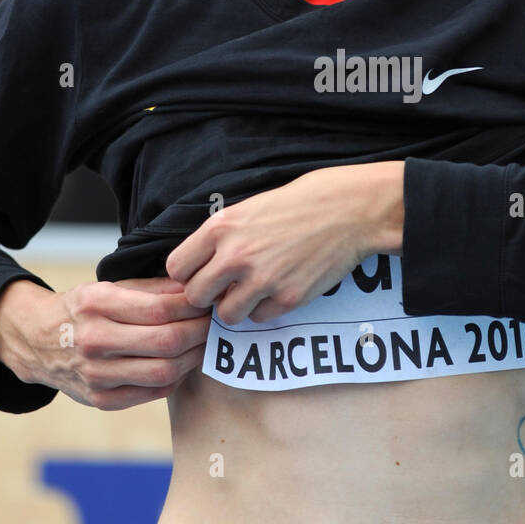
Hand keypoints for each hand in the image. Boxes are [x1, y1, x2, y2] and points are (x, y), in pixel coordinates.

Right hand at [0, 276, 211, 410]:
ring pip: (164, 371)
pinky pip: (153, 392)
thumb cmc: (82, 310)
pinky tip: (182, 363)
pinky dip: (176, 378)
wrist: (37, 341)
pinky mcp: (100, 399)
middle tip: (214, 324)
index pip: (159, 308)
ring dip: (193, 357)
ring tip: (203, 344)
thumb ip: (151, 289)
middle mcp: (92, 340)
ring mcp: (95, 374)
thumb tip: (195, 290)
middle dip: (201, 332)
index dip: (192, 307)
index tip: (208, 303)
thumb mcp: (108, 288)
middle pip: (166, 341)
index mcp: (95, 304)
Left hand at [164, 162, 404, 323]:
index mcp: (221, 227)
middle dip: (208, 294)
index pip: (177, 268)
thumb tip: (196, 267)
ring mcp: (262, 279)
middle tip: (225, 287)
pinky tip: (278, 289)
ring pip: (226, 315)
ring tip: (252, 290)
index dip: (188, 274)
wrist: (347, 210)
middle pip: (196, 296)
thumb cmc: (298, 204)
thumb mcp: (248, 208)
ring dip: (235, 306)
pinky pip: (259, 319)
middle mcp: (236, 255)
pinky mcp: (288, 298)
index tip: (201, 273)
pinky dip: (265, 309)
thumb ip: (219, 236)